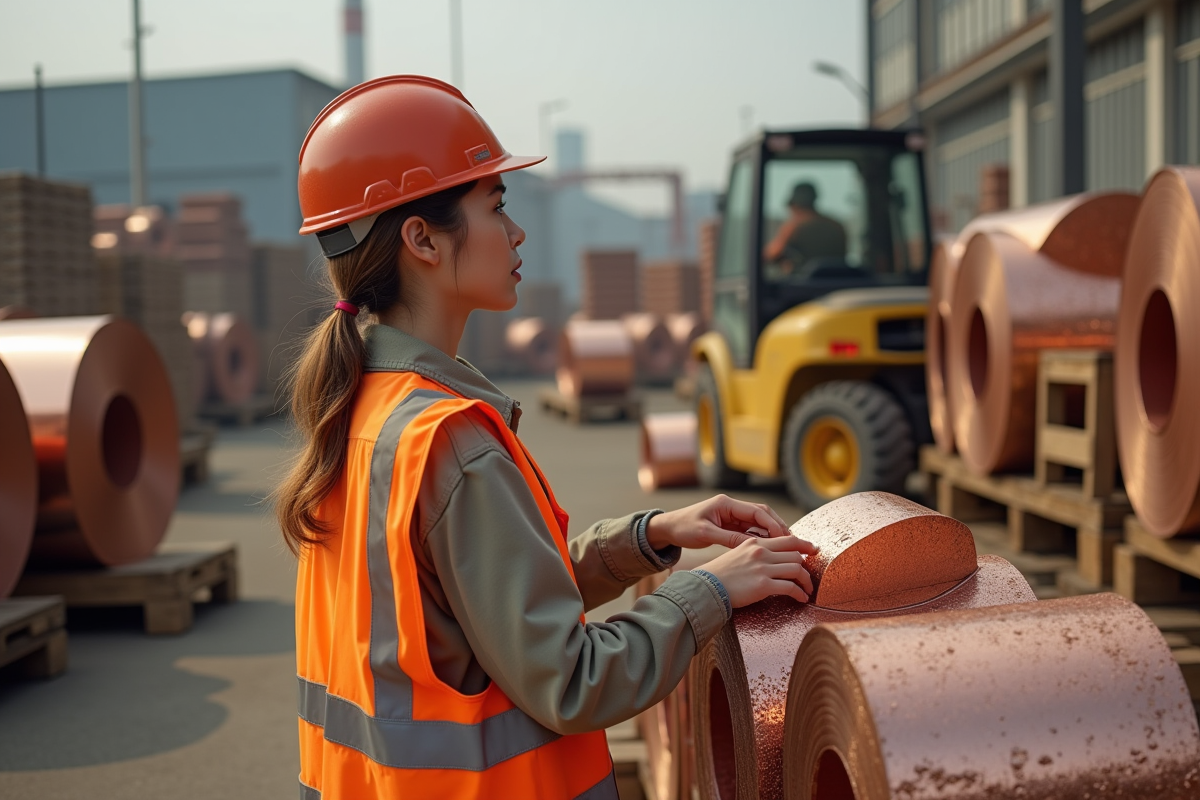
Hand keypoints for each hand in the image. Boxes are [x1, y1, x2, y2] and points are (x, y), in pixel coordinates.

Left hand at [645, 494, 790, 550]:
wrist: (668, 528)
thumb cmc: (683, 528)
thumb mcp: (706, 535)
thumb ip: (729, 539)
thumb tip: (751, 547)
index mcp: (726, 504)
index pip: (757, 512)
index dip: (774, 525)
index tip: (786, 538)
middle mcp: (731, 507)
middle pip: (762, 515)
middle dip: (778, 527)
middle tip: (793, 543)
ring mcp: (731, 515)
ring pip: (758, 523)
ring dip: (771, 533)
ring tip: (786, 547)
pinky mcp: (729, 524)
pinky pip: (749, 530)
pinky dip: (761, 538)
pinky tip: (770, 548)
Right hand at [702, 536, 816, 606]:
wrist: (706, 586)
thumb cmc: (719, 574)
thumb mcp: (737, 554)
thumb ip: (755, 553)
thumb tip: (771, 559)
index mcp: (755, 543)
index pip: (788, 539)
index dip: (805, 544)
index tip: (813, 550)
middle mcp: (761, 552)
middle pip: (796, 554)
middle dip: (807, 566)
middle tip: (808, 576)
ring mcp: (763, 568)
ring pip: (797, 569)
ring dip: (806, 581)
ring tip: (807, 590)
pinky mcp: (763, 585)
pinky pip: (791, 587)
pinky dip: (800, 593)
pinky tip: (801, 598)